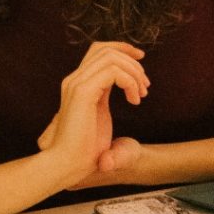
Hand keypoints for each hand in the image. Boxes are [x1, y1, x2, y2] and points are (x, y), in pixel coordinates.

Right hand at [38, 42, 148, 182]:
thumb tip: (121, 84)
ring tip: (140, 94)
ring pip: (111, 57)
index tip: (141, 59)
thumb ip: (104, 96)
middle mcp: (74, 80)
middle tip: (145, 86)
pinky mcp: (82, 93)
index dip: (122, 49)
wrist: (69, 164)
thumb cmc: (84, 148)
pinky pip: (113, 72)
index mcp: (78, 83)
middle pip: (105, 49)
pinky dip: (129, 82)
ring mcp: (76, 84)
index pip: (98, 51)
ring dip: (133, 72)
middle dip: (132, 61)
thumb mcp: (99, 114)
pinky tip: (134, 101)